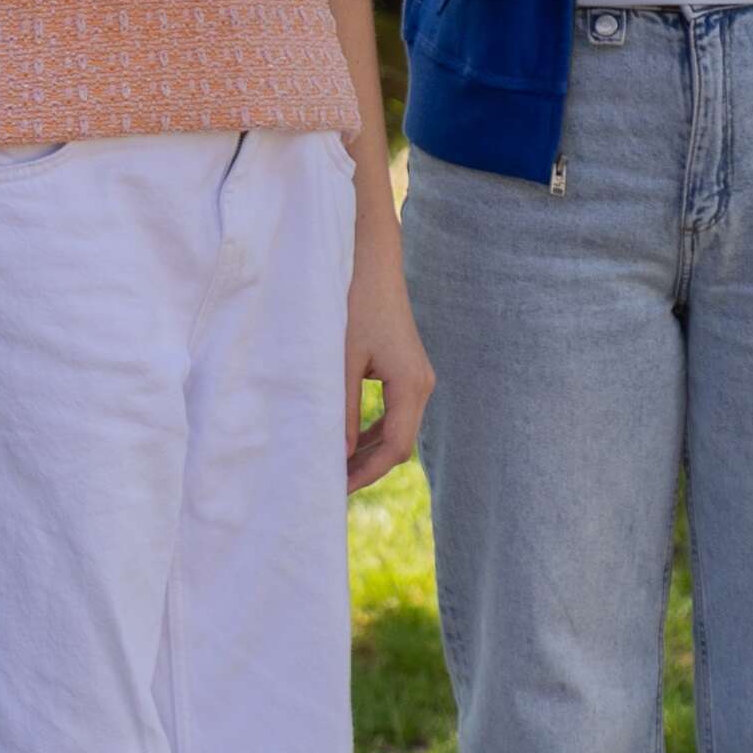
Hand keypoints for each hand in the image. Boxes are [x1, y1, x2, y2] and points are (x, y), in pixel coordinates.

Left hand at [344, 243, 433, 488]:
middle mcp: (422, 384)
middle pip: (399, 444)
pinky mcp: (406, 370)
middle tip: (330, 488)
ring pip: (397, 430)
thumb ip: (341, 410)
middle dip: (367, 468)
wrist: (371, 262)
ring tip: (336, 471)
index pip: (395, 447)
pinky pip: (394, 413)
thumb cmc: (354, 304)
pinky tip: (347, 444)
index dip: (366, 473)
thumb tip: (337, 456)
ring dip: (369, 451)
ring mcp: (417, 377)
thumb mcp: (341, 360)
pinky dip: (373, 431)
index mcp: (411, 384)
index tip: (336, 490)